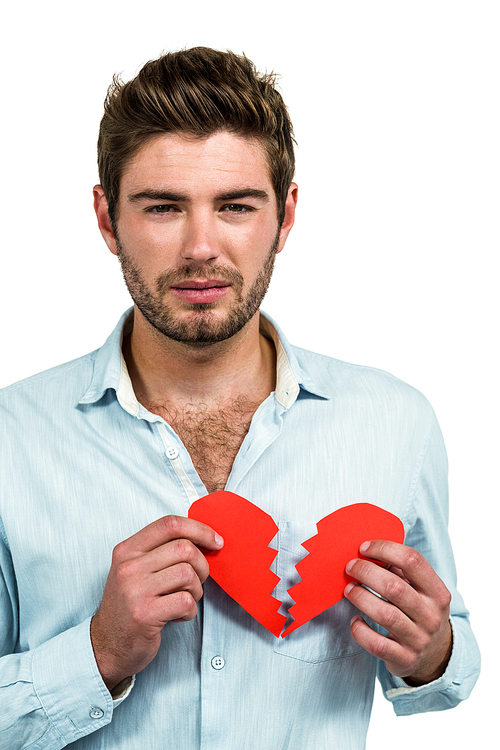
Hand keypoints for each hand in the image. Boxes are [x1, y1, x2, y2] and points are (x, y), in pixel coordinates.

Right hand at [90, 515, 222, 690]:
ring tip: (185, 600)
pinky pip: (186, 601)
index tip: (215, 541)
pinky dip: (190, 610)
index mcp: (127, 550)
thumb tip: (204, 538)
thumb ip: (162, 552)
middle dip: (202, 565)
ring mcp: (135, 590)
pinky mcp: (144, 614)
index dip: (199, 529)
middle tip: (197, 581)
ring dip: (196, 590)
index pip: (169, 524)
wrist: (107, 646)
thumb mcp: (136, 570)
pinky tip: (177, 616)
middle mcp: (128, 566)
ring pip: (188, 574)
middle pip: (184, 548)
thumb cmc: (131, 605)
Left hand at [344, 540, 452, 684]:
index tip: (364, 548)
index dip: (385, 549)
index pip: (413, 561)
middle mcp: (431, 615)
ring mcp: (419, 639)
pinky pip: (377, 644)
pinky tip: (355, 620)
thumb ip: (401, 571)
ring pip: (385, 615)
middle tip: (350, 567)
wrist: (437, 655)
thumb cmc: (421, 612)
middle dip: (366, 572)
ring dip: (360, 597)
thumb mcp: (422, 591)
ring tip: (349, 589)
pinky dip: (361, 631)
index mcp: (437, 592)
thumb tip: (369, 552)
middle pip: (394, 587)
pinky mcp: (404, 659)